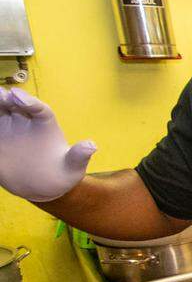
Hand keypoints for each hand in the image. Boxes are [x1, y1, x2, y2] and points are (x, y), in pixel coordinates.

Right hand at [0, 87, 96, 201]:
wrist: (42, 186)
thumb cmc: (62, 174)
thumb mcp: (73, 167)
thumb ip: (78, 156)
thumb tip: (92, 146)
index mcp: (44, 123)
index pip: (37, 108)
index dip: (28, 101)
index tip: (16, 95)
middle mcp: (23, 120)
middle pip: (12, 103)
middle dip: (2, 97)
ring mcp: (6, 128)